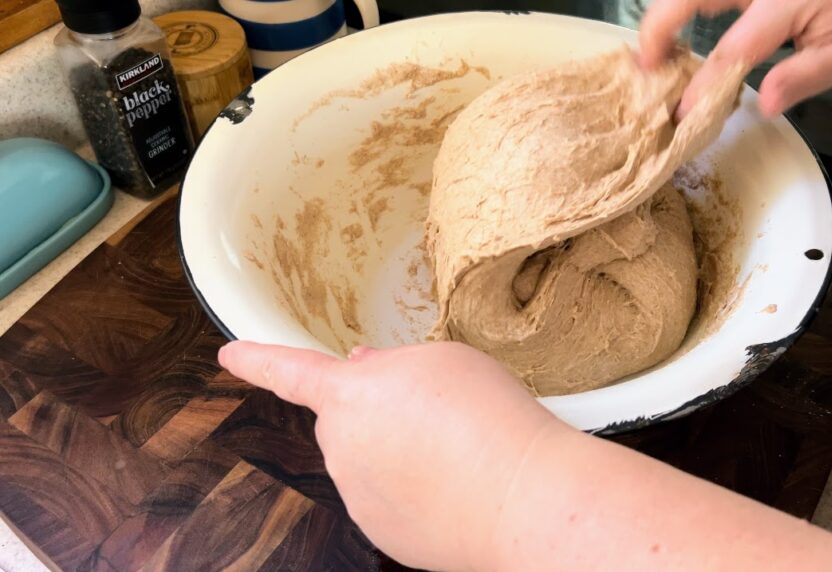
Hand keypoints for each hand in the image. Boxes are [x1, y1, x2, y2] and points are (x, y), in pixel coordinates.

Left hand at [218, 341, 564, 570]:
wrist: (520, 496)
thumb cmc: (488, 419)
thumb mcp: (444, 360)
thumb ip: (392, 363)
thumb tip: (365, 370)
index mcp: (350, 395)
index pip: (290, 371)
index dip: (257, 360)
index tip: (230, 355)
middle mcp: (341, 447)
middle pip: (348, 417)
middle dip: (377, 411)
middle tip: (435, 412)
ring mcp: (358, 496)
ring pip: (370, 460)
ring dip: (398, 451)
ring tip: (455, 450)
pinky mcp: (381, 533)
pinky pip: (388, 500)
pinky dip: (412, 491)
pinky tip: (452, 485)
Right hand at [638, 0, 831, 116]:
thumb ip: (804, 77)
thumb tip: (765, 106)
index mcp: (787, 3)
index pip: (732, 51)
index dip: (703, 85)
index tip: (681, 115)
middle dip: (659, 27)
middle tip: (644, 65)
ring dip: (668, 12)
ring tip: (654, 49)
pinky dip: (687, 5)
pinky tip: (678, 23)